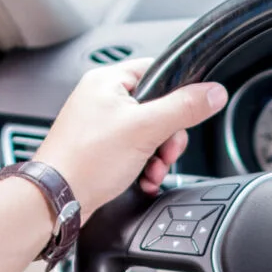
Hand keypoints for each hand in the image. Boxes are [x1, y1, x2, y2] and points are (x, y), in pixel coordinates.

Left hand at [33, 59, 227, 214]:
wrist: (57, 199)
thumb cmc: (86, 161)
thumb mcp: (145, 129)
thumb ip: (183, 108)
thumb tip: (213, 93)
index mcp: (107, 81)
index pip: (157, 71)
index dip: (176, 95)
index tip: (185, 116)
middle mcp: (101, 99)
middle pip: (157, 108)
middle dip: (168, 138)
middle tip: (164, 153)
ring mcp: (99, 126)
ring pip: (147, 134)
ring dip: (158, 157)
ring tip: (152, 172)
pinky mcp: (98, 150)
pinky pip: (133, 151)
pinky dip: (143, 167)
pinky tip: (143, 180)